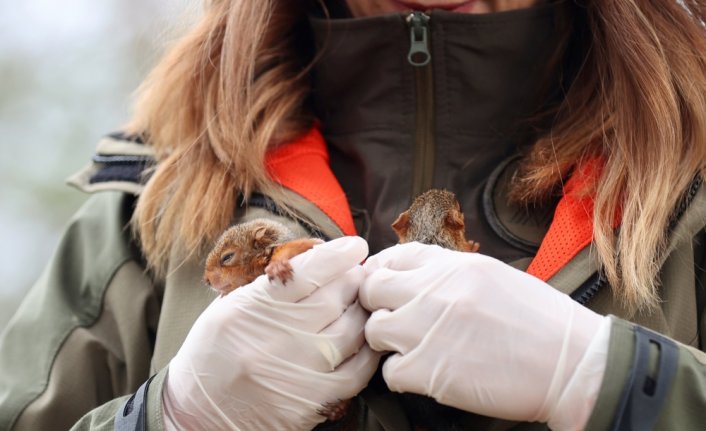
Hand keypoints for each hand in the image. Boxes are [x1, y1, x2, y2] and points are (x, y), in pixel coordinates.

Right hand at [162, 236, 380, 429]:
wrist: (197, 411)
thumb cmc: (214, 351)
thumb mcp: (230, 306)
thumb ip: (271, 284)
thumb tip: (320, 259)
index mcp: (251, 308)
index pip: (307, 272)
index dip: (338, 255)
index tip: (355, 246)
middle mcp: (276, 339)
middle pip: (334, 298)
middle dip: (354, 279)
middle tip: (359, 273)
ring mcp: (297, 372)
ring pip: (351, 331)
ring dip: (362, 311)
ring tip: (361, 302)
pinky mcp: (312, 401)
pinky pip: (356, 371)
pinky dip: (366, 350)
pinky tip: (364, 337)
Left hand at [360, 242, 609, 428]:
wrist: (572, 363)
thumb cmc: (540, 322)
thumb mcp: (495, 277)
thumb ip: (451, 274)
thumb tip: (417, 279)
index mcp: (454, 266)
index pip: (395, 256)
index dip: (382, 271)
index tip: (382, 284)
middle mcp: (434, 292)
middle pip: (371, 289)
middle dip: (376, 304)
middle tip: (391, 319)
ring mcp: (427, 330)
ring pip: (374, 330)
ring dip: (387, 342)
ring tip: (411, 349)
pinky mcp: (429, 370)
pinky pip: (390, 371)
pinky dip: (402, 375)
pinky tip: (425, 373)